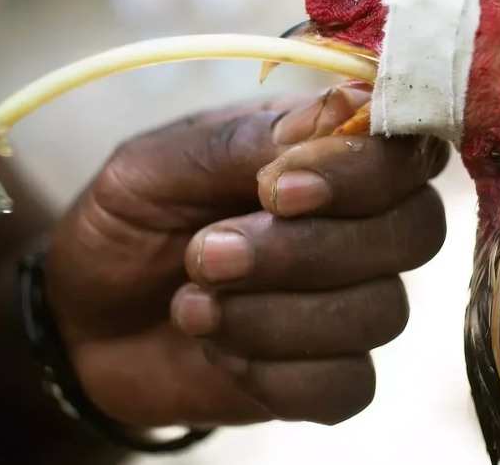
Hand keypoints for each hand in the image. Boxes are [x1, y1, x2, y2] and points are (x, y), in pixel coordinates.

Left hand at [45, 88, 448, 429]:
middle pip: (416, 230)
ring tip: (191, 305)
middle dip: (308, 250)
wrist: (83, 319)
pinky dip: (277, 376)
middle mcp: (357, 224)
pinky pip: (350, 385)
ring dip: (276, 316)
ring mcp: (349, 301)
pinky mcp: (330, 373)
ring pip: (383, 312)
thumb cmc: (125, 222)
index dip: (362, 171)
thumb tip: (337, 114)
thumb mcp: (153, 166)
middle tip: (209, 254)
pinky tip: (220, 353)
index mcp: (324, 153)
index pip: (404, 149)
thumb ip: (240, 141)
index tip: (277, 191)